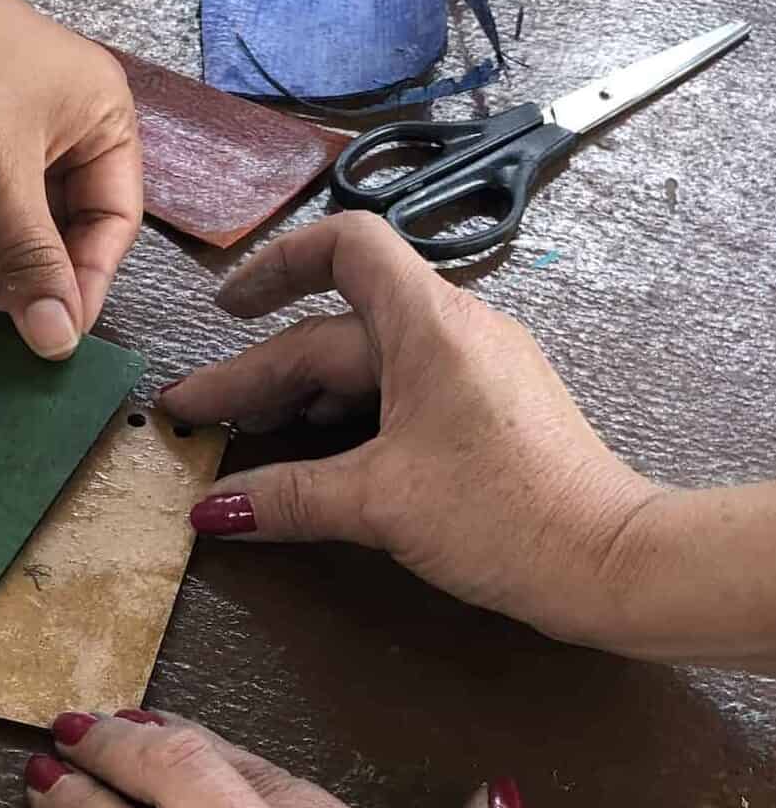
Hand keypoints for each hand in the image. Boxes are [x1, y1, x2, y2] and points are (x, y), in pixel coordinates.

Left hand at [0, 0, 142, 360]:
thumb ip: (29, 257)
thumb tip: (58, 343)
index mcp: (101, 116)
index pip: (115, 221)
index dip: (88, 282)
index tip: (56, 337)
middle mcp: (67, 124)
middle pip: (68, 226)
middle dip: (35, 275)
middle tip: (0, 324)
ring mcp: (11, 131)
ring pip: (20, 220)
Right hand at [162, 212, 661, 649]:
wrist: (612, 561)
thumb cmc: (505, 515)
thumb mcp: (381, 502)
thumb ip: (288, 498)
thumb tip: (210, 511)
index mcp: (429, 324)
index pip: (344, 247)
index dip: (276, 265)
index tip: (227, 311)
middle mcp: (453, 330)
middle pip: (334, 329)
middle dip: (258, 373)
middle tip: (196, 414)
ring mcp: (473, 368)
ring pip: (365, 363)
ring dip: (299, 395)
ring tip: (244, 432)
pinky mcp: (484, 407)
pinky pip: (396, 390)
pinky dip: (345, 412)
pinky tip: (314, 448)